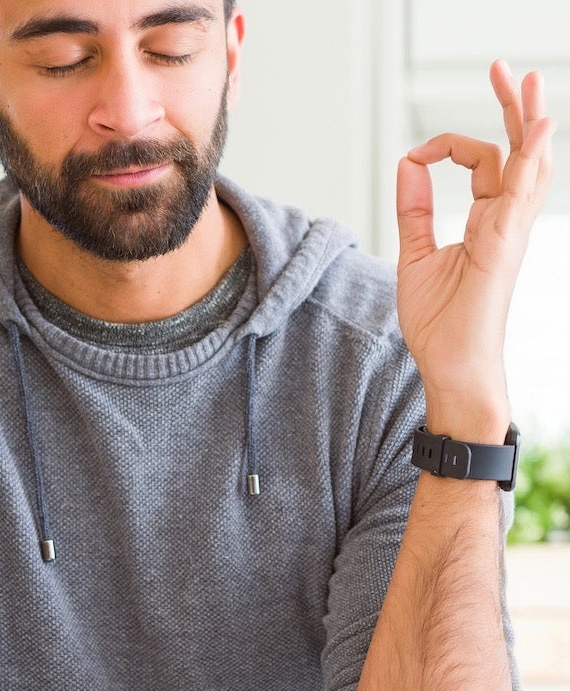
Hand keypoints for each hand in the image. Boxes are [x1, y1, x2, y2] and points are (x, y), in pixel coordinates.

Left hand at [396, 60, 554, 437]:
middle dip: (512, 108)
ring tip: (527, 81)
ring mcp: (510, 232)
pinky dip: (529, 157)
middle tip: (504, 70)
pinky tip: (536, 125)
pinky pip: (522, 193)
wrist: (451, 368)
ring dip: (527, 120)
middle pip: (517, 151)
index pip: (480, 162)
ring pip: (528, 163)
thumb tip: (407, 165)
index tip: (415, 157)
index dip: (445, 148)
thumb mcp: (415, 256)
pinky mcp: (505, 246)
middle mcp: (505, 221)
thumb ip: (414, 210)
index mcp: (487, 221)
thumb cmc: (440, 325)